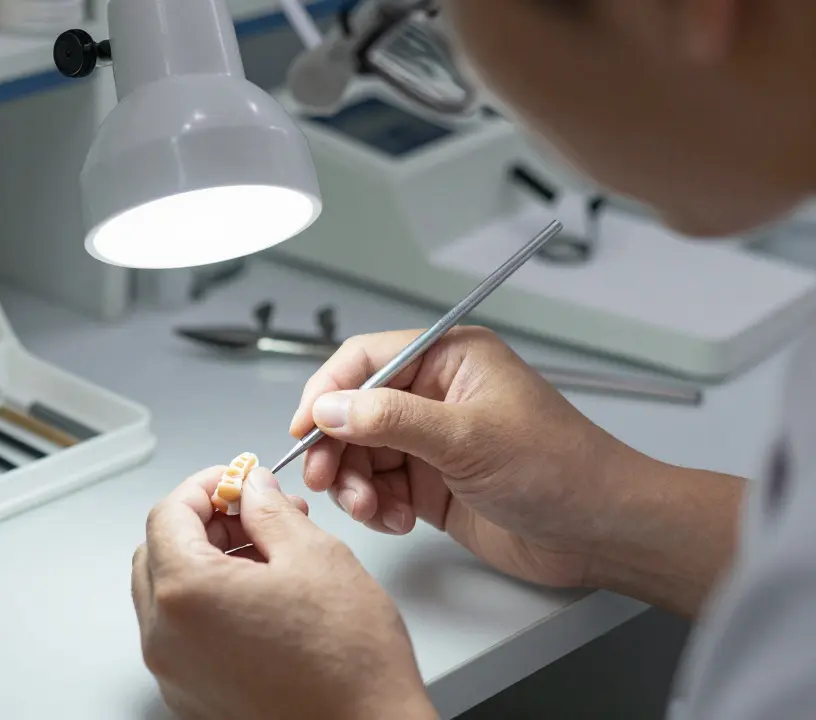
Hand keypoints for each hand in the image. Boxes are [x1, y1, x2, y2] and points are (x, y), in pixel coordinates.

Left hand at [132, 466, 436, 719]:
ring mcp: (175, 673)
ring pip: (167, 594)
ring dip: (205, 561)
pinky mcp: (191, 696)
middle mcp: (167, 638)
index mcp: (187, 594)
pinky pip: (181, 634)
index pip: (167, 514)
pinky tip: (258, 596)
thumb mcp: (315, 556)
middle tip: (252, 513)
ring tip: (266, 554)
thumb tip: (252, 489)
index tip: (235, 479)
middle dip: (203, 523)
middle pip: (157, 552)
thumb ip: (270, 511)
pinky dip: (207, 604)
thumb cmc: (350, 664)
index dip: (204, 486)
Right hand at [290, 326, 643, 588]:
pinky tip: (396, 521)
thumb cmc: (560, 468)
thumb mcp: (468, 437)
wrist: (601, 532)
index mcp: (450, 359)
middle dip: (335, 447)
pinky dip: (375, 507)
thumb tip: (330, 408)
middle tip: (323, 478)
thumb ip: (392, 420)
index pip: (365, 360)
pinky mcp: (430, 484)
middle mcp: (435, 395)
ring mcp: (431, 441)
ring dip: (354, 483)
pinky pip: (378, 488)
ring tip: (369, 508)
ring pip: (360, 453)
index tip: (305, 428)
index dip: (327, 391)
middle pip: (354, 410)